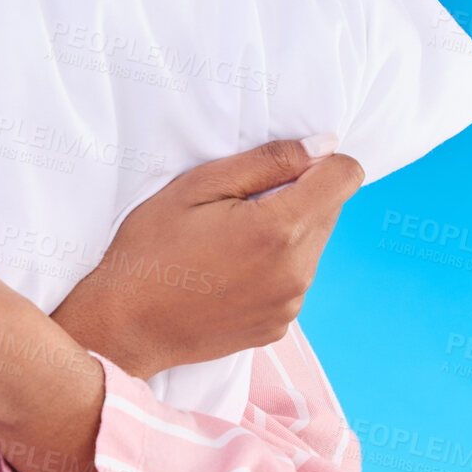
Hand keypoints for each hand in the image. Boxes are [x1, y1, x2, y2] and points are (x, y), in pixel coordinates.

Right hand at [51, 137, 364, 378]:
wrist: (125, 325)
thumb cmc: (151, 248)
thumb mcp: (196, 186)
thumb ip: (267, 161)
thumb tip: (324, 146)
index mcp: (279, 229)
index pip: (345, 176)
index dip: (318, 162)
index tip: (280, 170)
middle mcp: (297, 271)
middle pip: (329, 211)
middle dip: (294, 198)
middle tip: (235, 209)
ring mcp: (290, 304)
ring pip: (311, 247)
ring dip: (284, 235)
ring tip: (226, 245)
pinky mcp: (279, 326)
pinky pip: (293, 282)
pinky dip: (271, 270)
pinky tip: (226, 275)